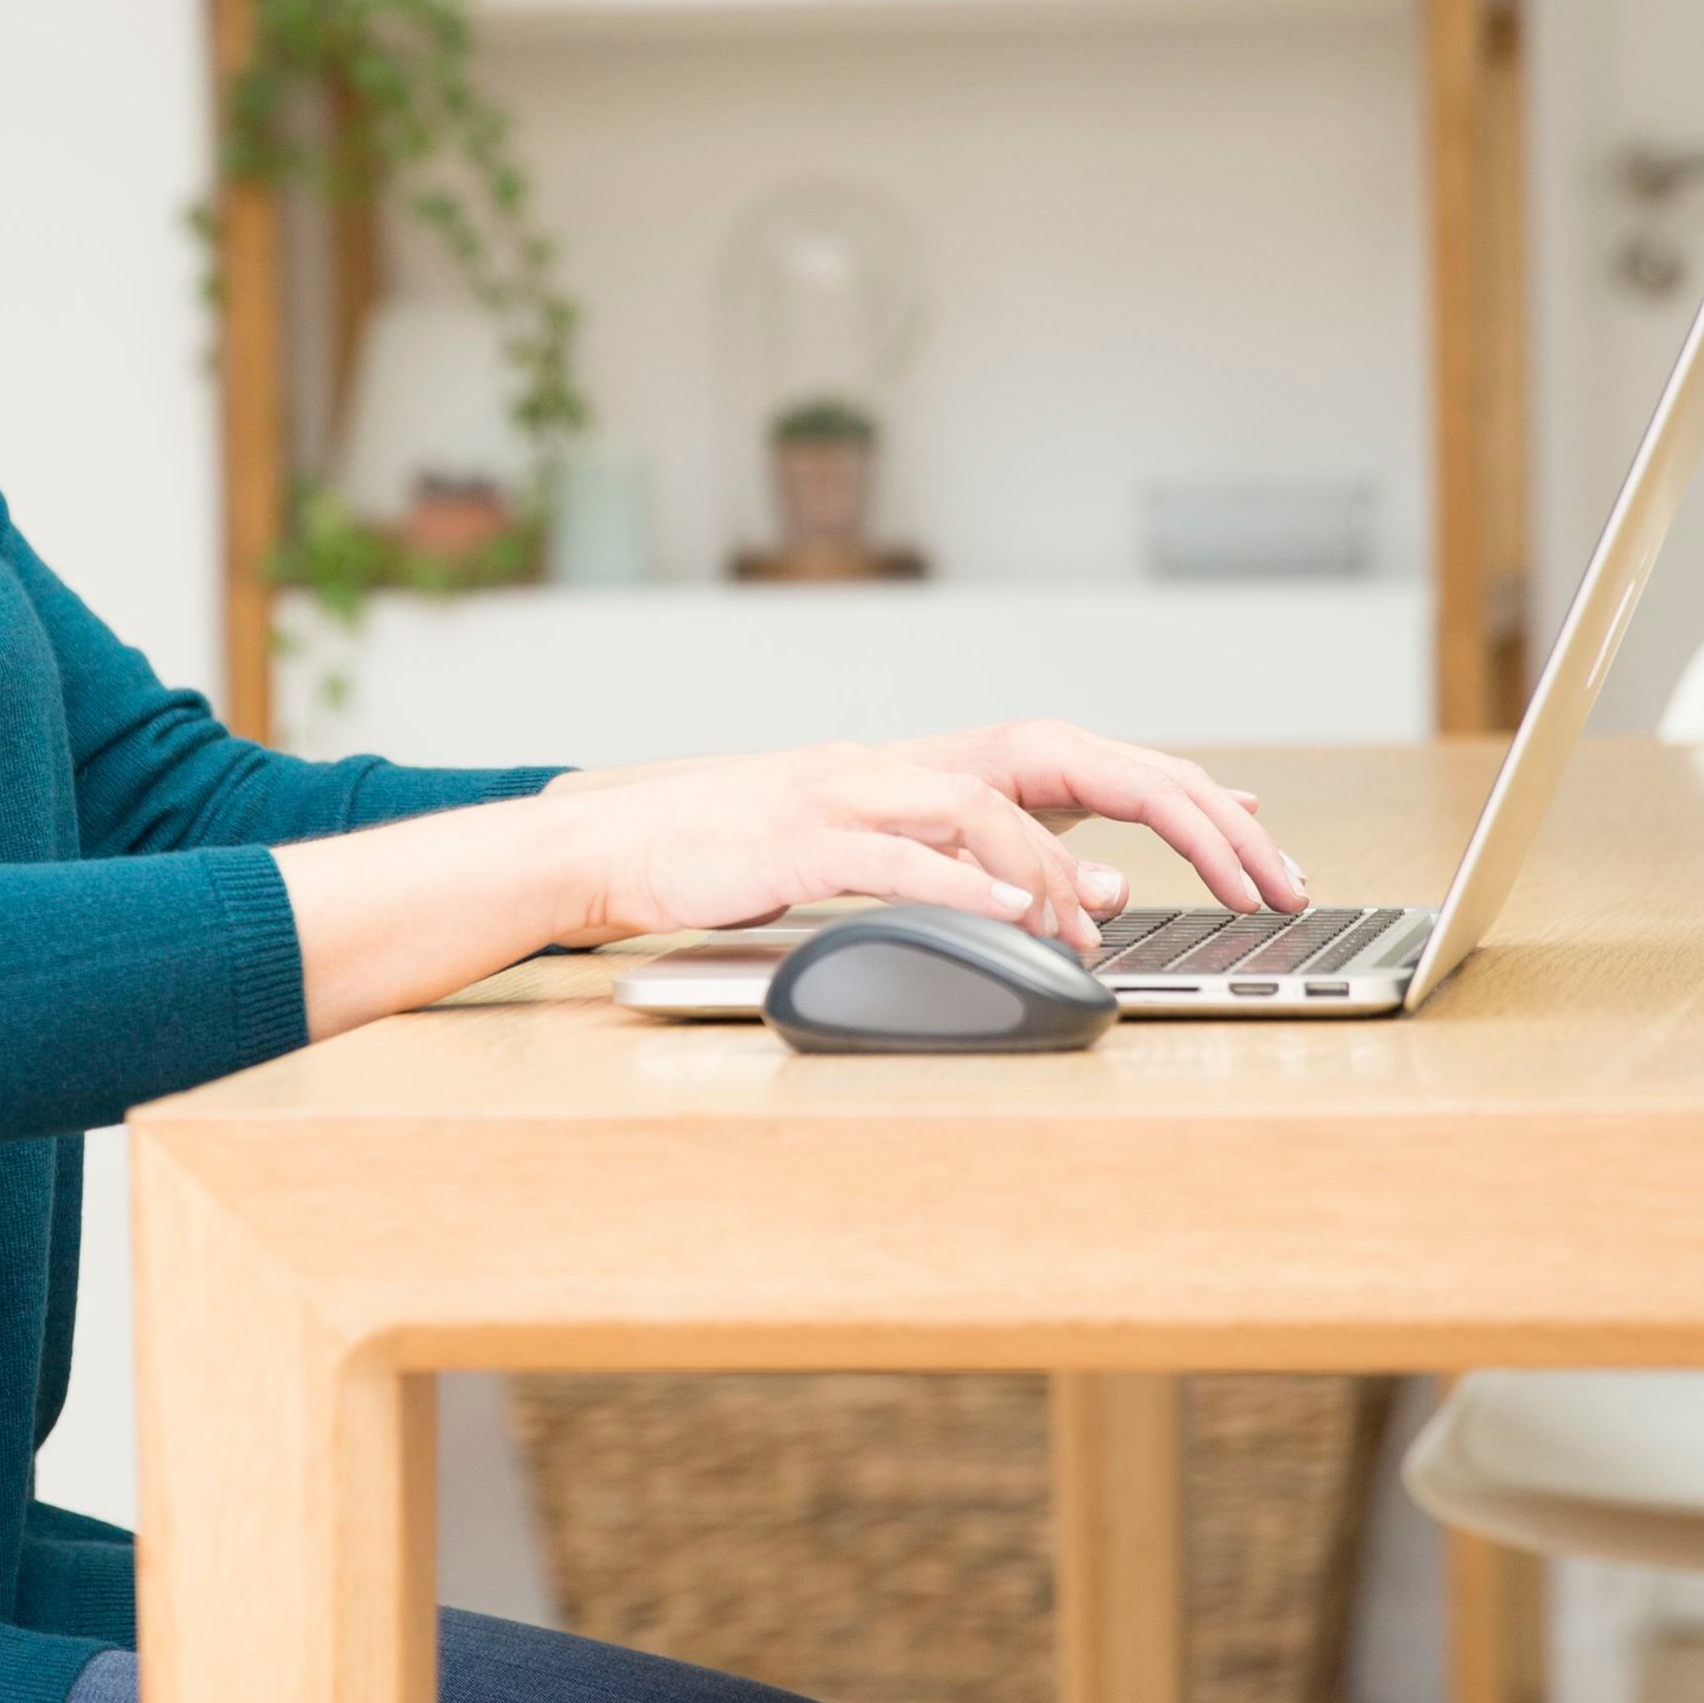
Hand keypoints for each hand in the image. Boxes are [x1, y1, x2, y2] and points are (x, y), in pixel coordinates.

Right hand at [547, 744, 1124, 952]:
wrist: (609, 845)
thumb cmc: (702, 859)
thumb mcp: (805, 856)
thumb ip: (875, 868)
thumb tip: (950, 905)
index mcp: (863, 776)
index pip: (985, 795)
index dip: (1050, 845)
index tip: (1090, 900)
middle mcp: (858, 774)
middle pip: (994, 799)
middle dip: (1059, 864)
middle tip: (1095, 925)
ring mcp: (830, 801)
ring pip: (964, 814)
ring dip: (1028, 873)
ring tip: (1062, 928)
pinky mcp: (799, 841)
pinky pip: (898, 857)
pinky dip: (962, 883)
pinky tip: (1002, 910)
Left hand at [869, 720, 1303, 916]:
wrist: (816, 797)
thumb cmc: (870, 815)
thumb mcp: (947, 847)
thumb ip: (1032, 867)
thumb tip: (1110, 895)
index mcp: (1040, 753)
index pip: (1158, 795)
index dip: (1214, 845)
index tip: (1251, 892)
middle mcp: (1056, 748)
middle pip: (1179, 786)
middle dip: (1243, 841)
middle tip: (1292, 894)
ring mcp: (1058, 763)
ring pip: (1170, 785)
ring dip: (1231, 829)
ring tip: (1278, 871)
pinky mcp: (1055, 785)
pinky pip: (1144, 791)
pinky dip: (1194, 808)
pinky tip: (1231, 812)